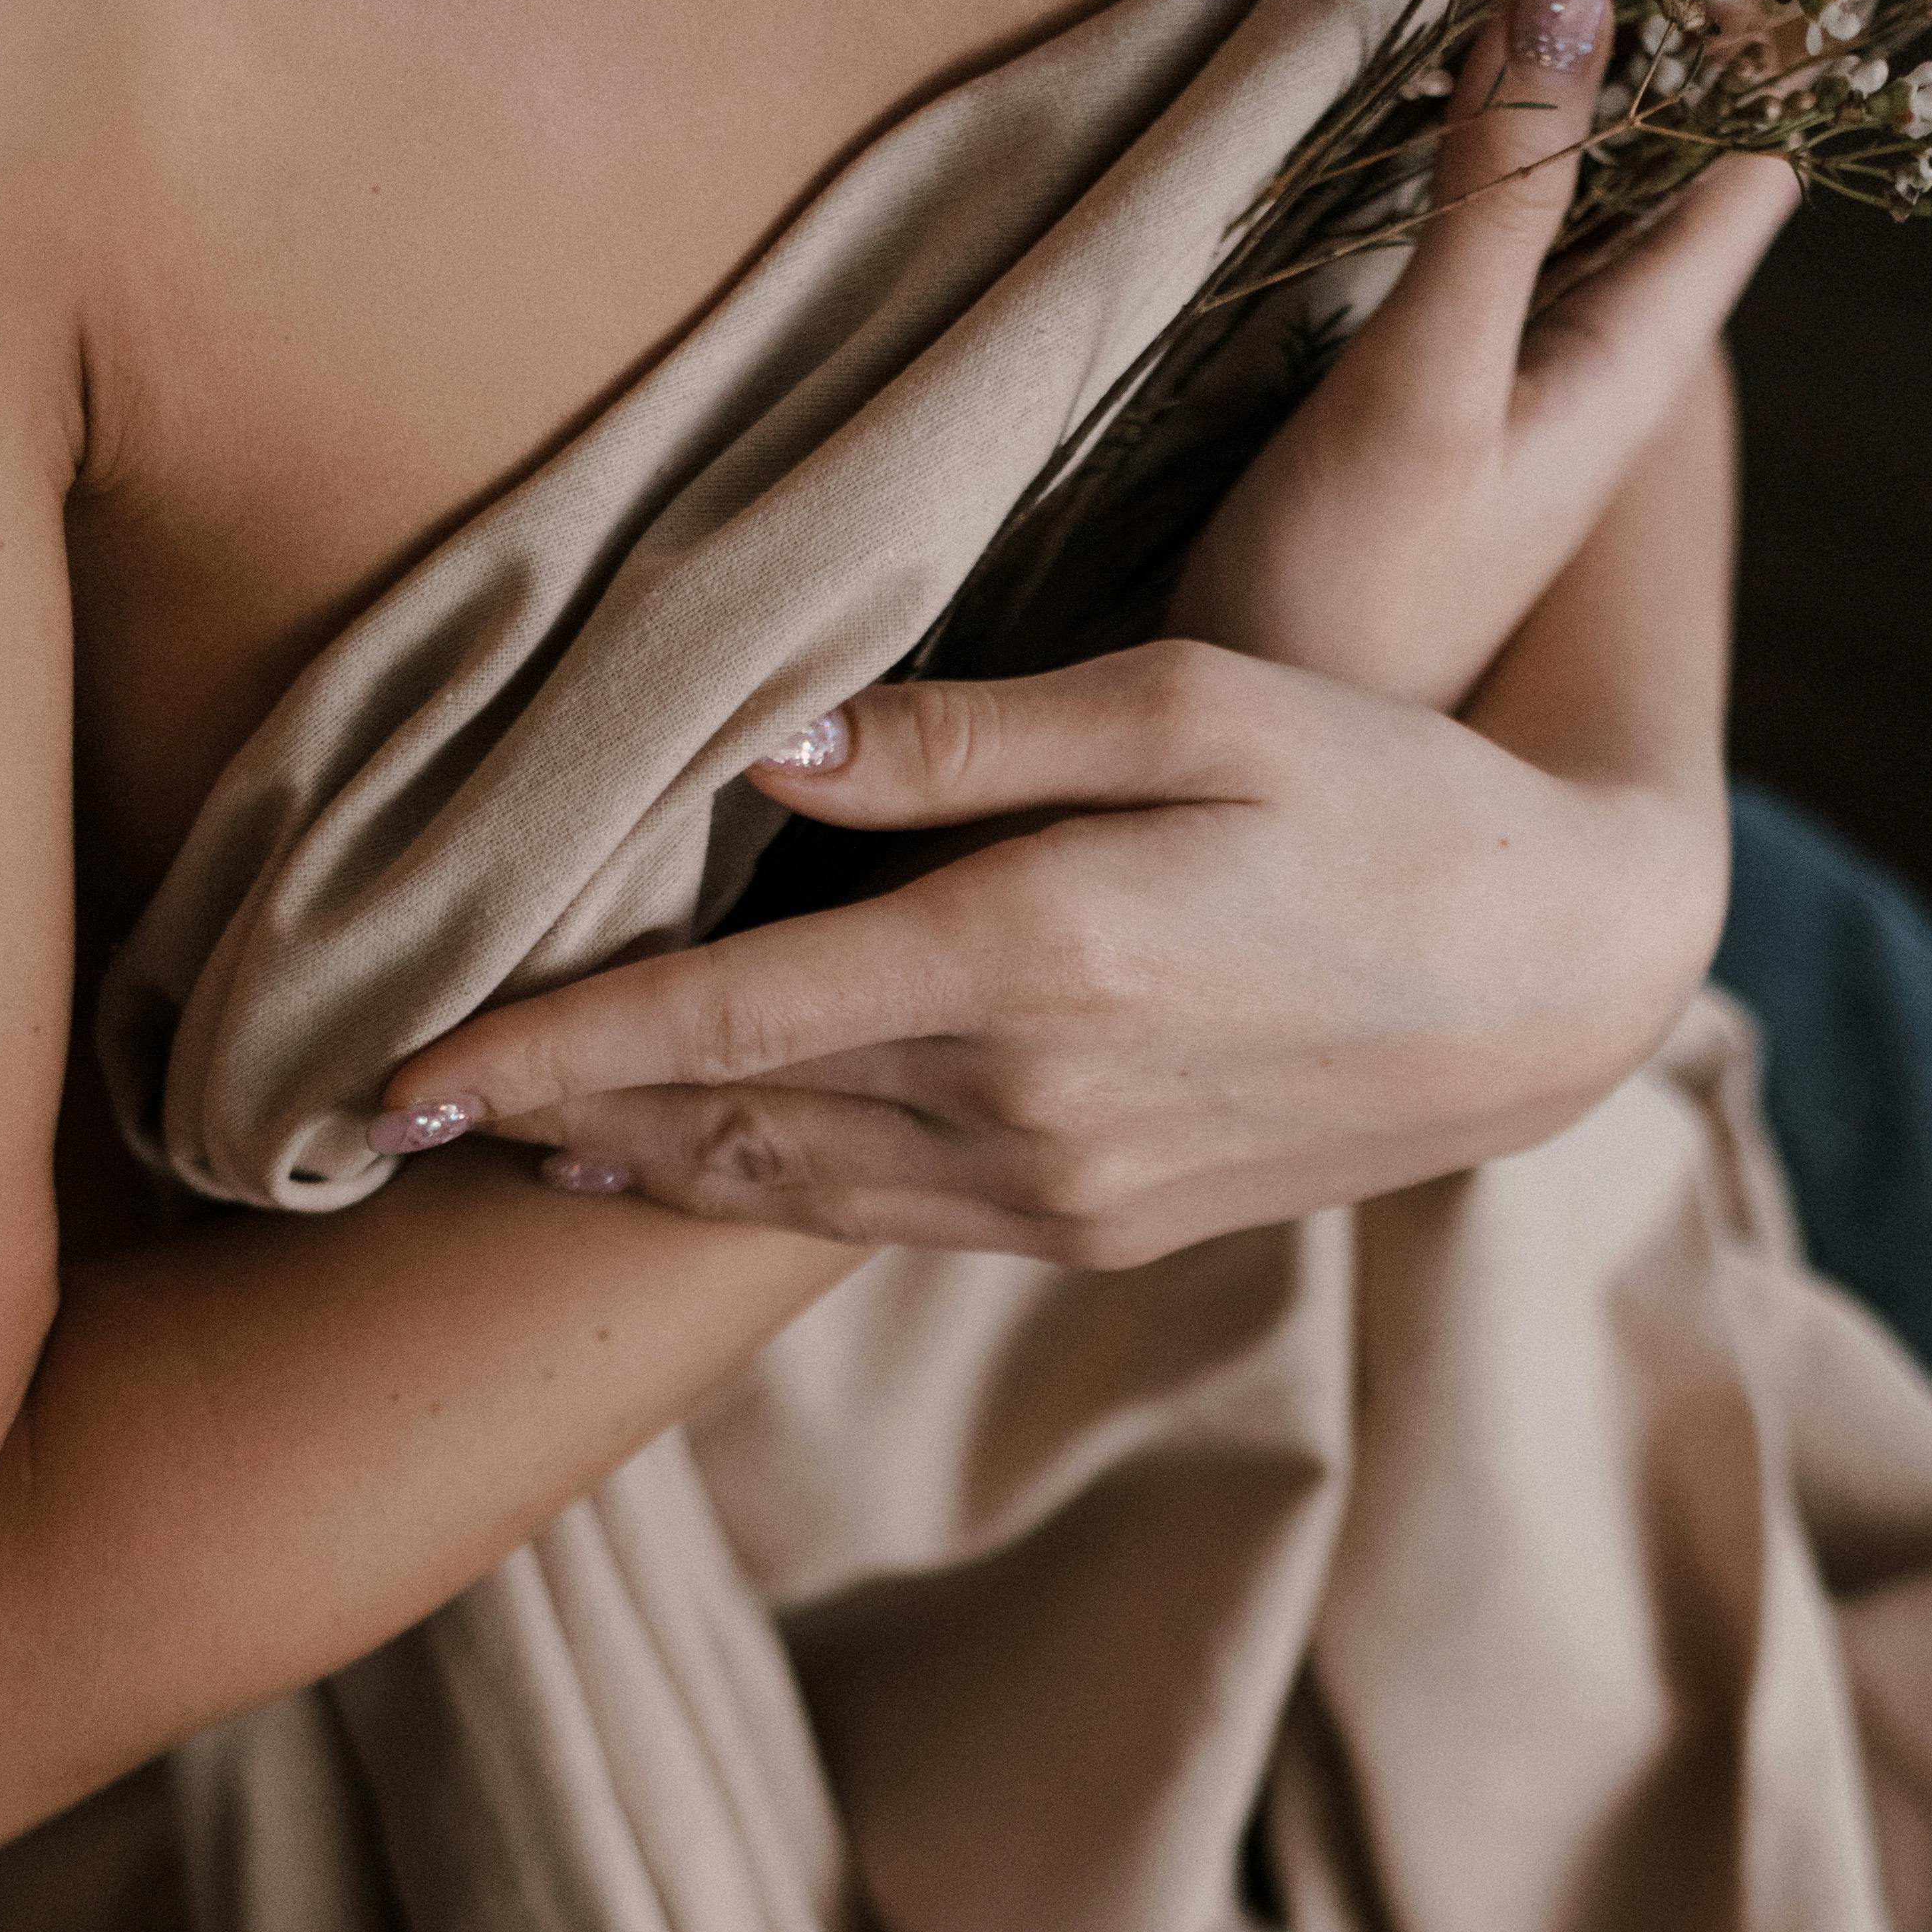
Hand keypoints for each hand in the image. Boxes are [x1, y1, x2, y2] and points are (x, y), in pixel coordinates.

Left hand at [369, 635, 1729, 1269]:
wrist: (1551, 982)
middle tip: (380, 1116)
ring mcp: (1062, 1192)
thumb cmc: (1382, 788)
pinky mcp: (1100, 1229)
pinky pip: (880, 1224)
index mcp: (1026, 962)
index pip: (712, 1021)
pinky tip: (684, 1167)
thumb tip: (758, 755)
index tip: (394, 1067)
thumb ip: (963, 736)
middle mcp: (1024, 1109)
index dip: (537, 1045)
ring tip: (501, 1143)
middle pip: (719, 1126)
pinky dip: (757, 1199)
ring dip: (633, 1173)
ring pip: (785, 1196)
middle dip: (543, 1120)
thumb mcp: (1189, 703)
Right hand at [1172, 0, 1793, 711]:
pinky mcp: (1416, 388)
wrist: (1240, 770)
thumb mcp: (1425, 383)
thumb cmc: (1344, 604)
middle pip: (1665, 149)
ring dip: (1547, 60)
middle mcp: (1593, 358)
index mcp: (1636, 357)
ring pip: (1565, 177)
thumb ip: (1503, 192)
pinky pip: (1472, 221)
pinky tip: (1409, 70)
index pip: (1750, 153)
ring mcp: (1506, 373)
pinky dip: (1459, 130)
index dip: (1759, 20)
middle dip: (1655, 10)